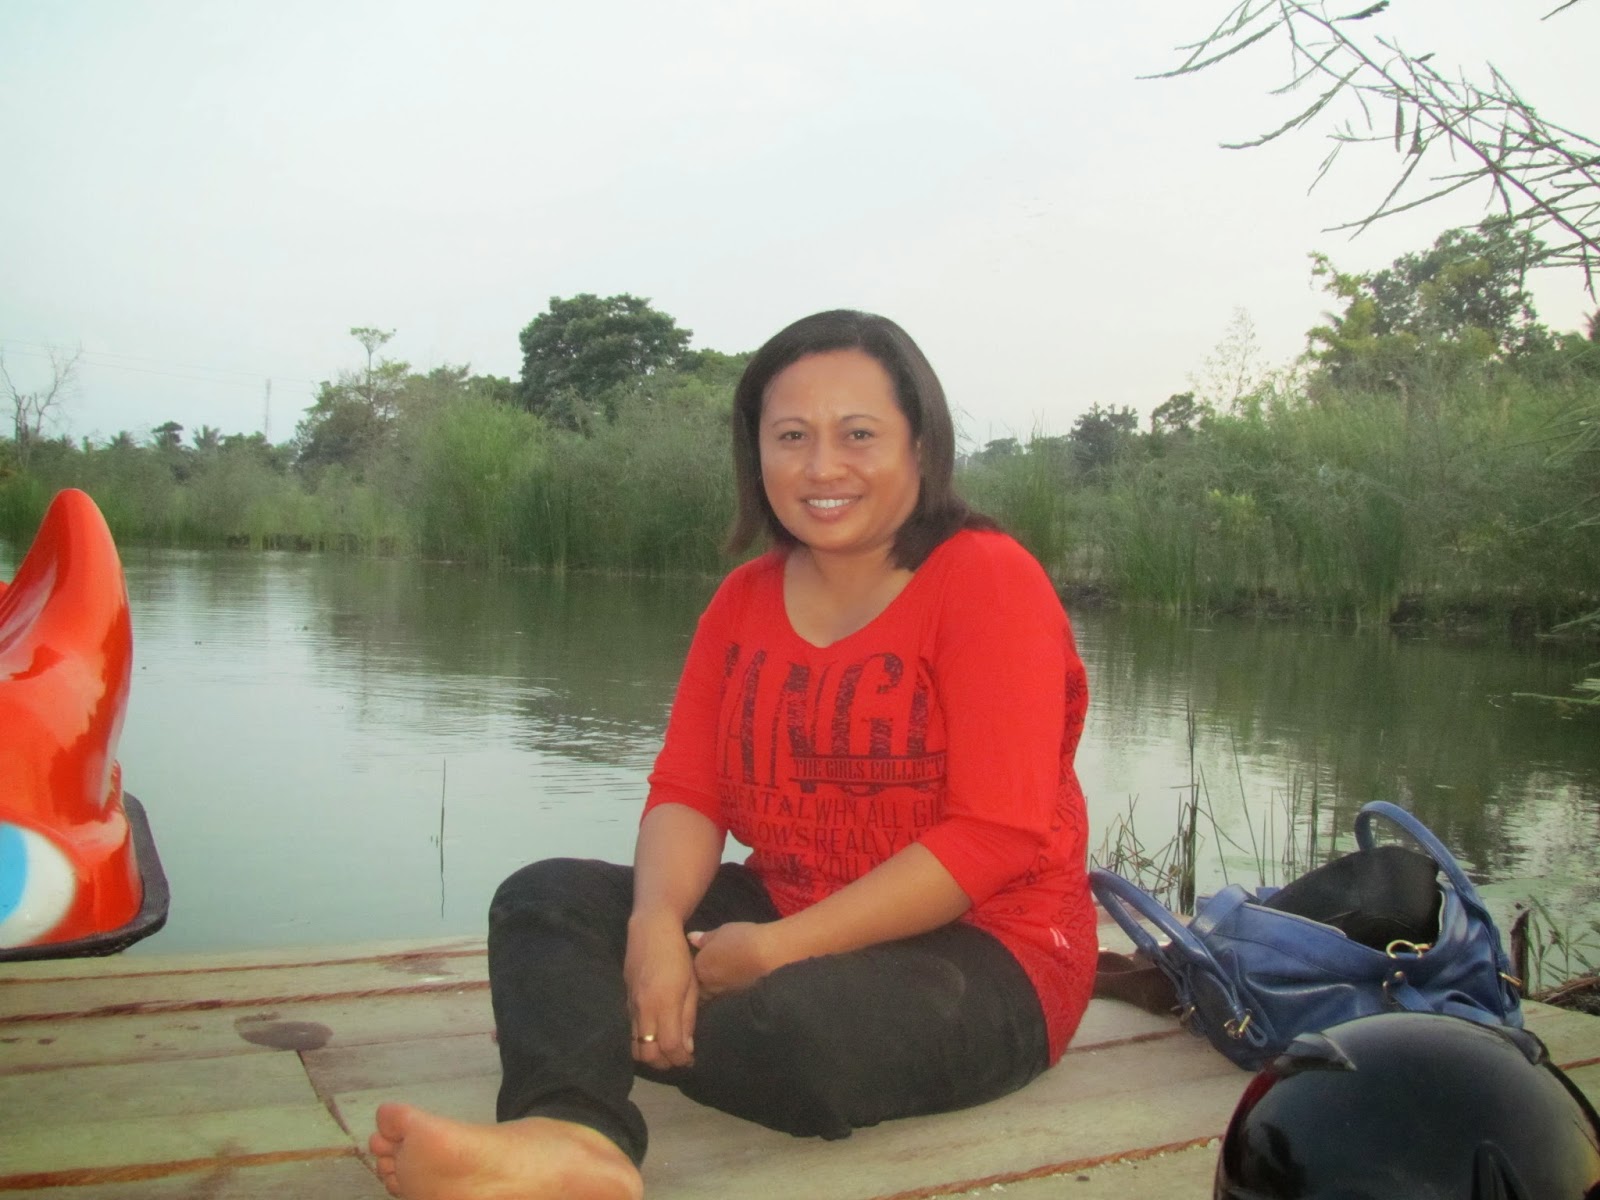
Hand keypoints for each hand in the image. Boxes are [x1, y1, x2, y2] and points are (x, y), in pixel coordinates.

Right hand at [623, 910, 698, 1068]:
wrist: (650, 930)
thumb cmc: (678, 954)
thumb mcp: (691, 984)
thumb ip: (688, 1018)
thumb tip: (687, 1048)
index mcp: (664, 1003)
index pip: (669, 1046)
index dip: (680, 1059)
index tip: (690, 1059)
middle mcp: (643, 1009)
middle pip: (647, 1054)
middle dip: (664, 1063)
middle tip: (679, 1058)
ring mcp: (630, 1006)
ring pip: (634, 1047)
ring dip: (651, 1055)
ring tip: (667, 1050)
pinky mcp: (625, 1002)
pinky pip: (630, 1032)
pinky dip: (643, 1041)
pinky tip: (655, 1036)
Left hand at [688, 921, 786, 997]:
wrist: (771, 956)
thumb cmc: (743, 939)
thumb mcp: (722, 931)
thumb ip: (705, 938)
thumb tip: (691, 938)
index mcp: (700, 968)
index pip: (689, 973)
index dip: (695, 967)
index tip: (702, 959)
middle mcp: (708, 987)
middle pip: (699, 989)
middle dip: (702, 983)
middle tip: (712, 971)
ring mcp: (724, 996)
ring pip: (714, 996)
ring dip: (716, 989)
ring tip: (725, 977)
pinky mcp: (739, 1002)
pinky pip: (728, 999)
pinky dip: (730, 992)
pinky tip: (737, 984)